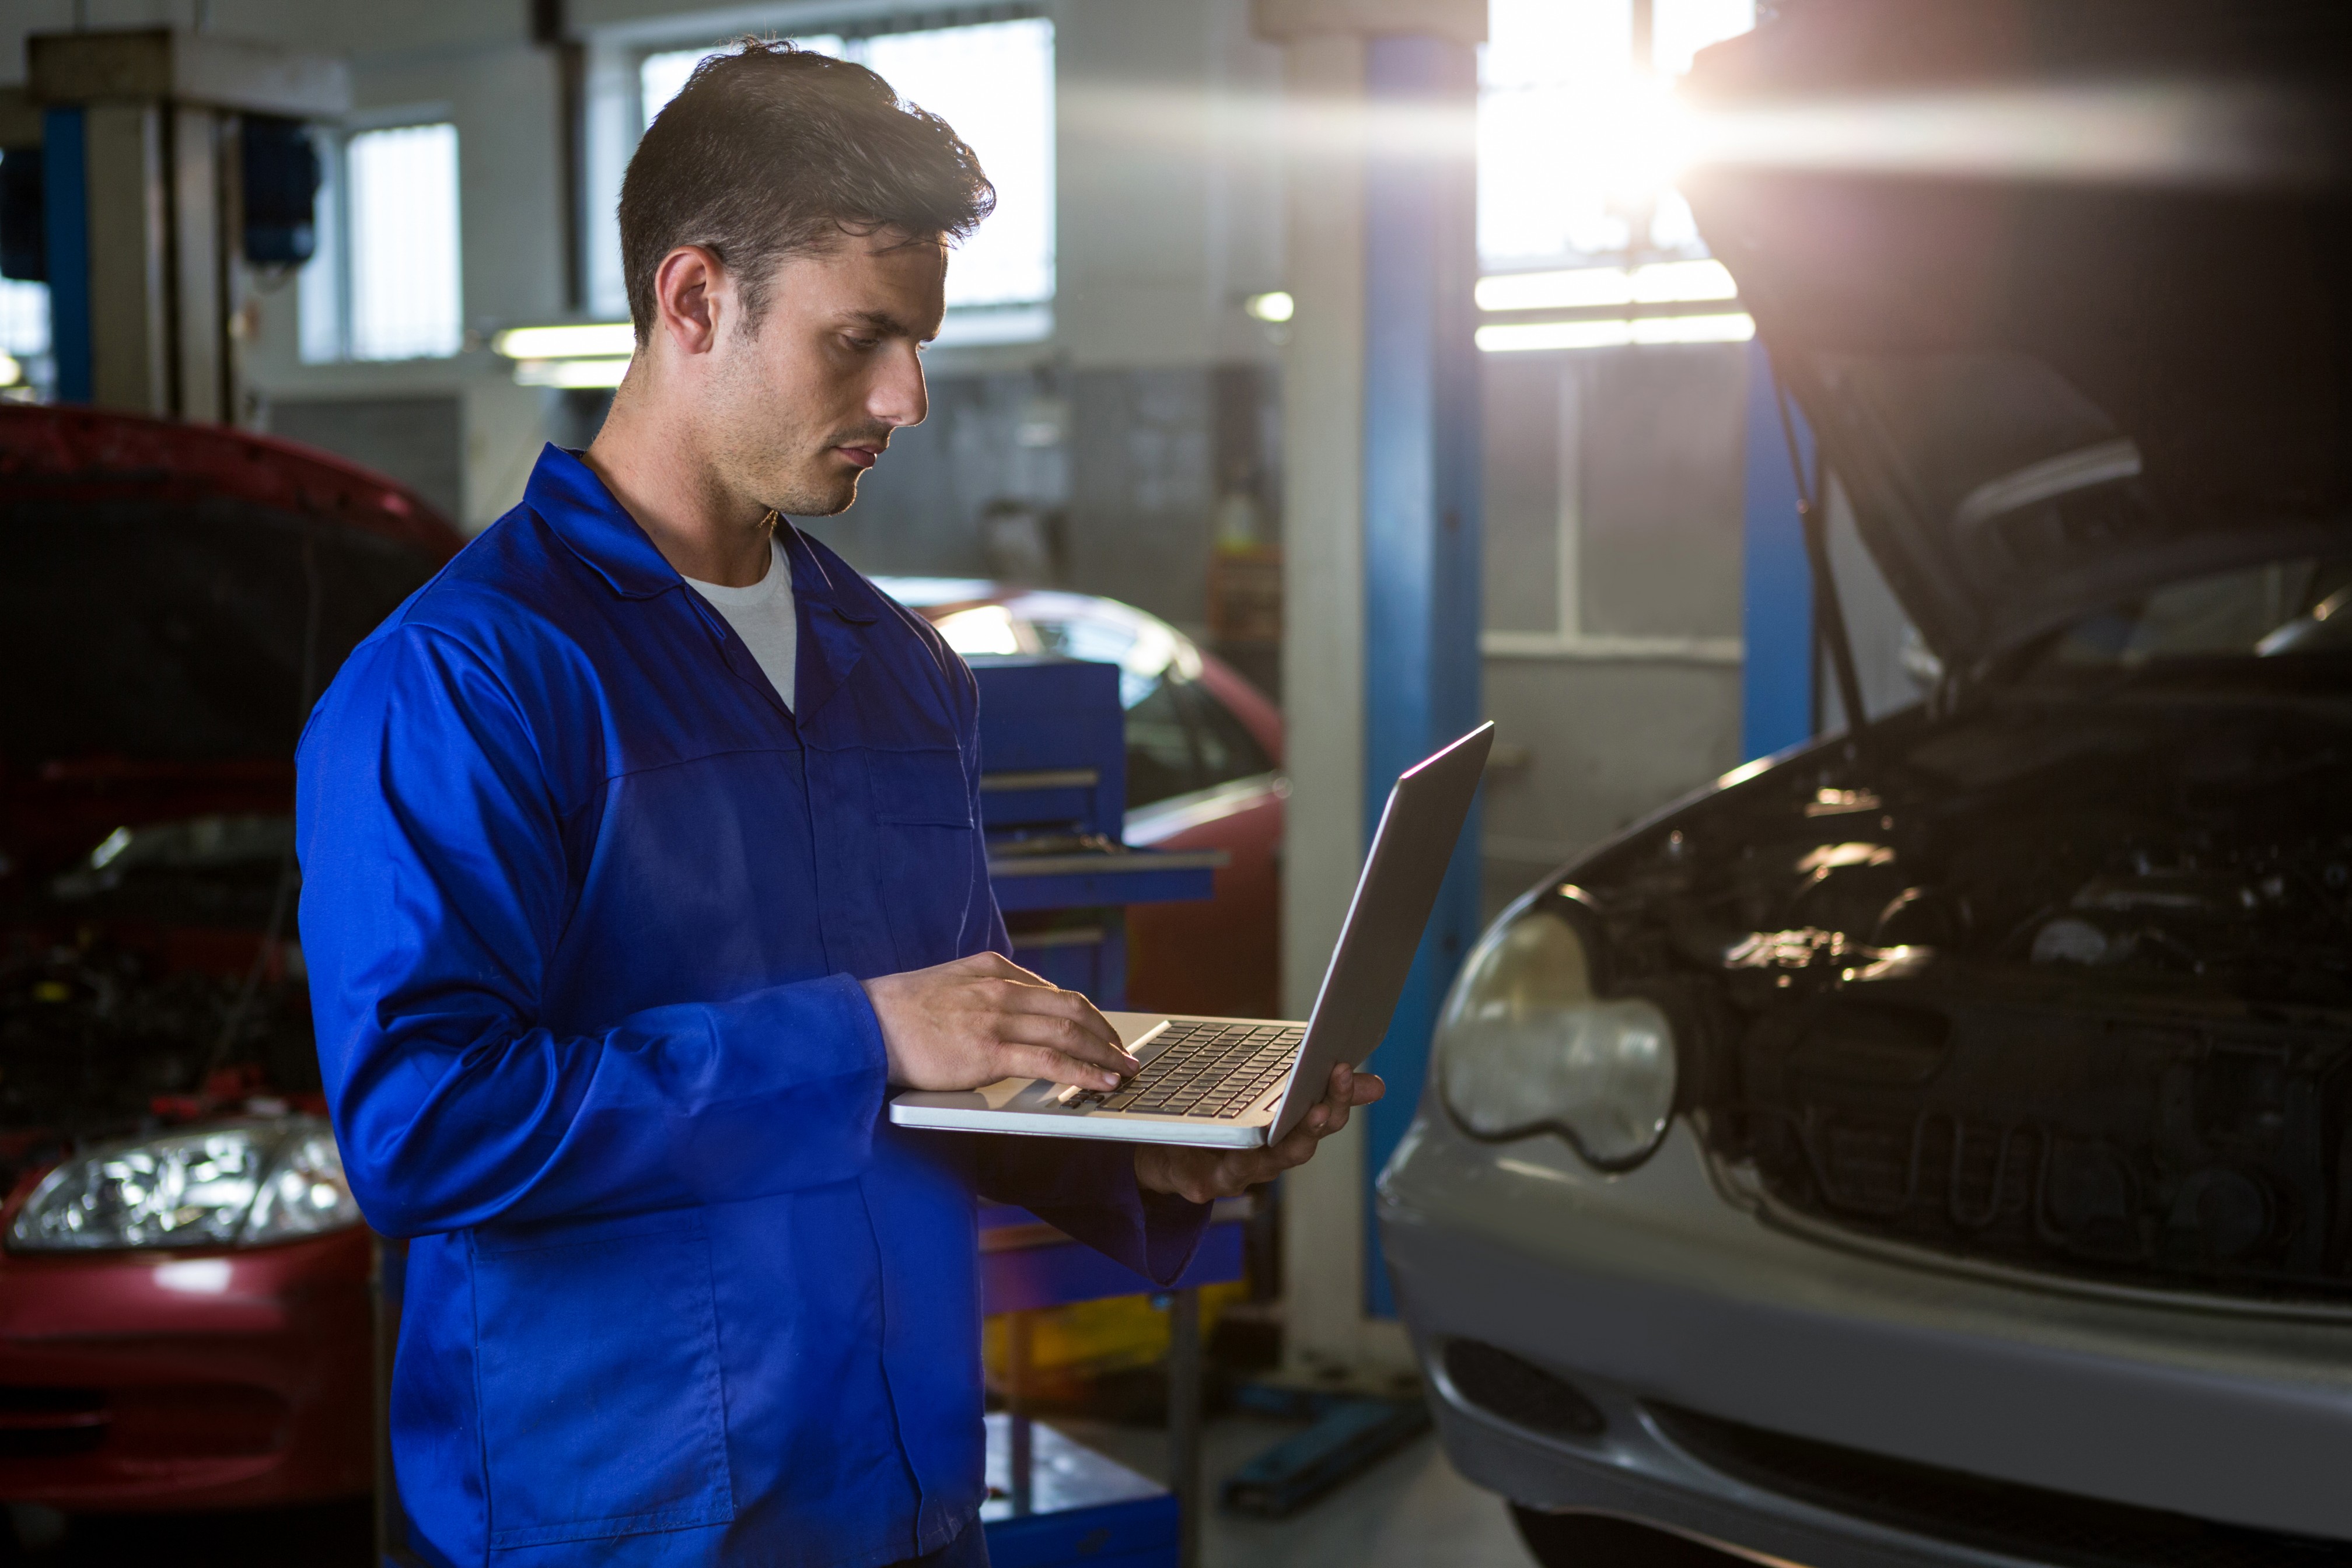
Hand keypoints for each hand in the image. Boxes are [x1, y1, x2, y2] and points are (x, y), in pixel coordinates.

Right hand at [862, 951, 1140, 1091]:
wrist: (863, 1025)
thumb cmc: (898, 1013)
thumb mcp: (948, 984)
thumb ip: (984, 992)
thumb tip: (1016, 1012)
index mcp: (991, 969)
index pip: (1052, 992)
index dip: (1085, 1015)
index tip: (1101, 1032)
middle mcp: (1000, 988)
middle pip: (1072, 1008)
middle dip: (1105, 1033)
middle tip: (1124, 1053)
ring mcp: (996, 1018)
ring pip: (1068, 1032)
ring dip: (1104, 1053)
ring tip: (1124, 1070)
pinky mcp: (988, 1051)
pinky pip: (1050, 1061)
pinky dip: (1083, 1071)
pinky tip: (1100, 1081)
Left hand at [1132, 1062, 1384, 1203]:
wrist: (1157, 1153)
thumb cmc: (1213, 1120)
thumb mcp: (1258, 1097)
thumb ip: (1305, 1084)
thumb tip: (1375, 1085)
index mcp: (1283, 1132)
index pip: (1323, 1116)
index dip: (1339, 1096)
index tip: (1344, 1066)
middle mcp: (1267, 1157)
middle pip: (1302, 1143)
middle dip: (1320, 1118)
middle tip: (1331, 1086)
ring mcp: (1237, 1174)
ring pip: (1270, 1163)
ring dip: (1288, 1142)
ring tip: (1303, 1114)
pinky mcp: (1203, 1184)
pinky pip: (1219, 1176)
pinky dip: (1232, 1159)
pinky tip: (1238, 1141)